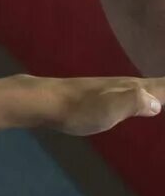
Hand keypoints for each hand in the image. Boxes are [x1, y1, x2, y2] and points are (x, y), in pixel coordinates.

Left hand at [49, 77, 163, 138]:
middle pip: (163, 85)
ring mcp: (117, 89)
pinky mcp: (106, 95)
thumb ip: (131, 103)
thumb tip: (155, 102)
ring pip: (152, 88)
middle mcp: (130, 86)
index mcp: (136, 89)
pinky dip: (151, 93)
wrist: (43, 100)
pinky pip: (138, 93)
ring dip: (164, 89)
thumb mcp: (106, 110)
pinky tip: (146, 98)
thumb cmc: (75, 108)